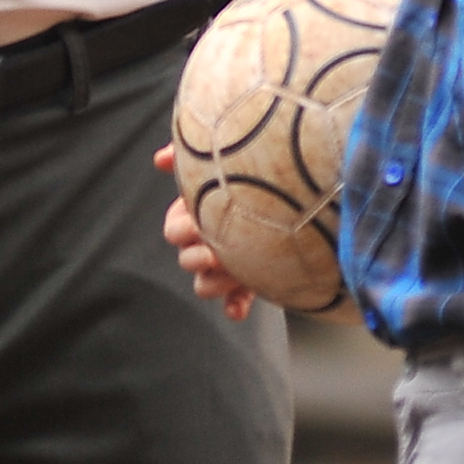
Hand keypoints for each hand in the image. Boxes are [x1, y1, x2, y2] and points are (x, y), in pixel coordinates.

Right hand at [149, 145, 256, 320]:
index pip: (174, 230)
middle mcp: (209, 241)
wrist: (303, 194)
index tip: (200, 223)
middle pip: (187, 260)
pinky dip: (234, 306)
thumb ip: (190, 155)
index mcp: (198, 215)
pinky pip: (233, 302)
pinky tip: (239, 308)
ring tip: (238, 270)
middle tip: (217, 250)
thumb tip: (159, 160)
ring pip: (204, 285)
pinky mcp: (250, 280)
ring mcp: (229, 263)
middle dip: (197, 256)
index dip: (183, 230)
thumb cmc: (255, 170)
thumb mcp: (223, 156)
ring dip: (216, 281)